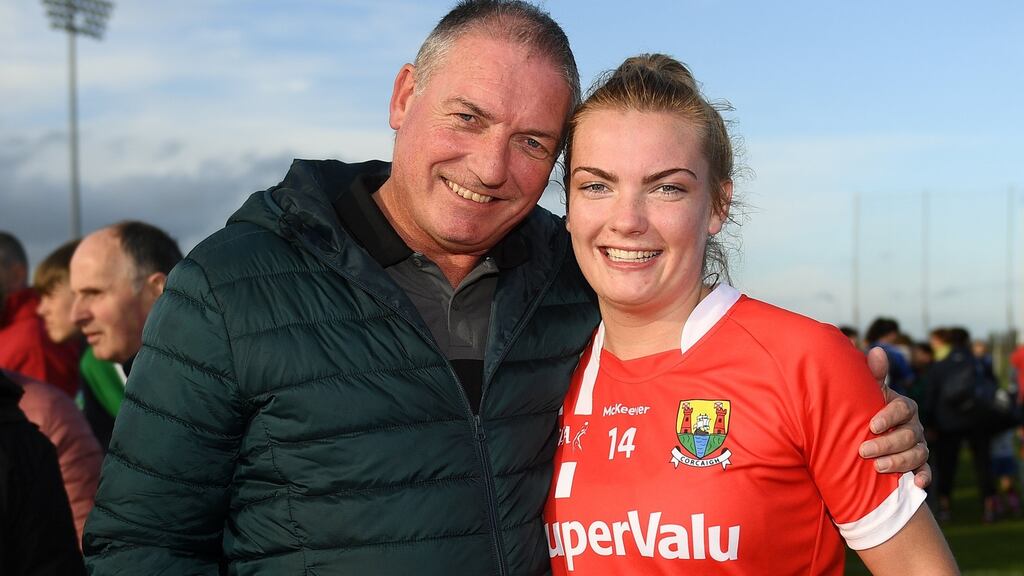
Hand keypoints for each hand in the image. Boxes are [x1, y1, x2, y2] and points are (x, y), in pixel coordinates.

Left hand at [858, 347, 931, 487]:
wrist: (869, 433)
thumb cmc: (868, 409)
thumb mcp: (870, 393)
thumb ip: (874, 375)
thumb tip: (877, 350)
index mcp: (904, 406)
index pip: (902, 408)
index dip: (888, 417)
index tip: (871, 425)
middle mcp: (915, 425)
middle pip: (908, 435)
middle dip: (887, 444)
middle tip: (864, 451)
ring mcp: (919, 445)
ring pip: (917, 454)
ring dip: (899, 462)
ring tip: (878, 467)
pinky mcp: (919, 463)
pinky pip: (927, 471)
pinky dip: (924, 478)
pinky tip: (918, 485)